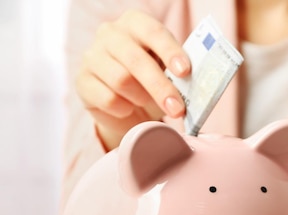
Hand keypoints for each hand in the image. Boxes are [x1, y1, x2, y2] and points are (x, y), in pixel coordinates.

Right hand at [75, 10, 190, 150]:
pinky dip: (125, 109)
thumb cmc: (151, 82)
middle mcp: (110, 34)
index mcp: (135, 23)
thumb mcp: (167, 72)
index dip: (170, 51)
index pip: (153, 32)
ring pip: (121, 80)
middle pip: (136, 60)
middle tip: (178, 109)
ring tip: (147, 103)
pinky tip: (129, 108)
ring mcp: (92, 56)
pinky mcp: (82, 82)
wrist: (126, 106)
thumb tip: (198, 85)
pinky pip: (109, 99)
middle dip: (160, 87)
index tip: (185, 72)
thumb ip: (178, 72)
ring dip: (142, 98)